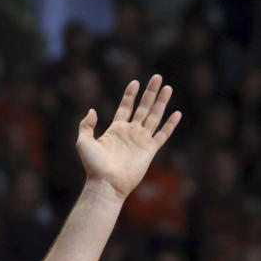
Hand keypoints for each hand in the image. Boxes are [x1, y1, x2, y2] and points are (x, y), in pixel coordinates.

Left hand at [76, 74, 180, 200]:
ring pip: (154, 117)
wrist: (106, 183)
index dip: (130, 95)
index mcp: (115, 129)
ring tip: (167, 87)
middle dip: (150, 93)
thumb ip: (86, 125)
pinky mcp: (149, 150)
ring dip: (161, 102)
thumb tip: (91, 110)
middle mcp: (130, 132)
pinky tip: (177, 113)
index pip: (125, 107)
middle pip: (143, 108)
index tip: (135, 82)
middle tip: (157, 77)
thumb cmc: (94, 166)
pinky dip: (170, 124)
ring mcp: (141, 140)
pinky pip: (162, 134)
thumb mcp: (83, 142)